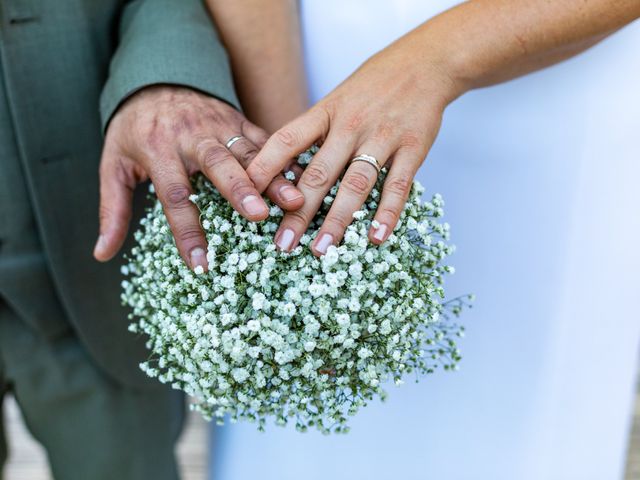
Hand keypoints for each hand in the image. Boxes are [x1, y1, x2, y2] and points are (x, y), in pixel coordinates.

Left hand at [93, 85, 303, 268]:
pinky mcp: (239, 119)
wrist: (156, 76)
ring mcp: (219, 125)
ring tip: (293, 201)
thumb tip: (101, 254)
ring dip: (273, 177)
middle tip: (259, 215)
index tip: (201, 264)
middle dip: (240, 190)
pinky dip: (284, 160)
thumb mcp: (113, 165)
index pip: (174, 195)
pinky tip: (302, 181)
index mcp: (158, 150)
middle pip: (217, 164)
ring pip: (249, 152)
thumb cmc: (134, 129)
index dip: (187, 231)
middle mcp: (192, 137)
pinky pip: (264, 140)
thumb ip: (112, 209)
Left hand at [246, 41, 458, 255]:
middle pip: (318, 173)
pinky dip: (386, 213)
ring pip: (354, 184)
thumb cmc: (372, 87)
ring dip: (337, 220)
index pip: (286, 140)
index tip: (245, 196)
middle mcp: (350, 125)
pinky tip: (375, 237)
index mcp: (325, 112)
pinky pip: (398, 185)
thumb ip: (314, 134)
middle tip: (281, 243)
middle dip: (297, 212)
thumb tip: (284, 172)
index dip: (263, 168)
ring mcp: (382, 137)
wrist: (424, 62)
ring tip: (321, 249)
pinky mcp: (413, 147)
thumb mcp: (336, 100)